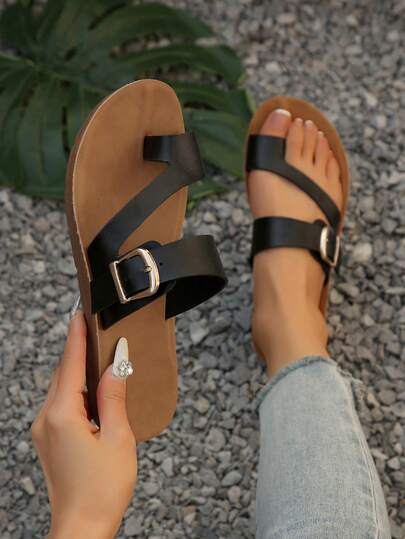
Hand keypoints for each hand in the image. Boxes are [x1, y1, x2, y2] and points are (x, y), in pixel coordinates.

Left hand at [31, 312, 136, 538]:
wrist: (82, 528)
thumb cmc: (102, 488)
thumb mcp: (118, 437)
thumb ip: (114, 396)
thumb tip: (117, 364)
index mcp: (62, 414)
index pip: (70, 363)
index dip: (77, 335)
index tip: (81, 312)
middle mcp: (46, 418)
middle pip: (63, 371)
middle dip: (77, 347)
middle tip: (92, 325)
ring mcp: (43, 429)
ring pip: (60, 386)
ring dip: (76, 367)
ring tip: (95, 350)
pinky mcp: (48, 438)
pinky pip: (59, 401)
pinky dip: (74, 386)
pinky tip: (89, 385)